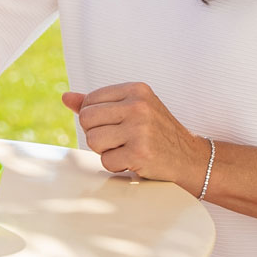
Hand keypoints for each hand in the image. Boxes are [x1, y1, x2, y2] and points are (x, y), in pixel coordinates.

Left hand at [63, 83, 209, 192]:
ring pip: (93, 141)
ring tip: (126, 148)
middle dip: (97, 134)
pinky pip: (106, 161)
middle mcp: (138, 106)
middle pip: (87, 120)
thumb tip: (66, 98)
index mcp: (136, 90)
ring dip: (106, 151)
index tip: (115, 125)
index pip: (89, 101)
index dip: (95, 118)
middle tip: (118, 139)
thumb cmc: (157, 132)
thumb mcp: (132, 109)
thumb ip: (98, 103)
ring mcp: (140, 129)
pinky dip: (117, 166)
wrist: (190, 158)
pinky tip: (134, 160)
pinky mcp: (140, 153)